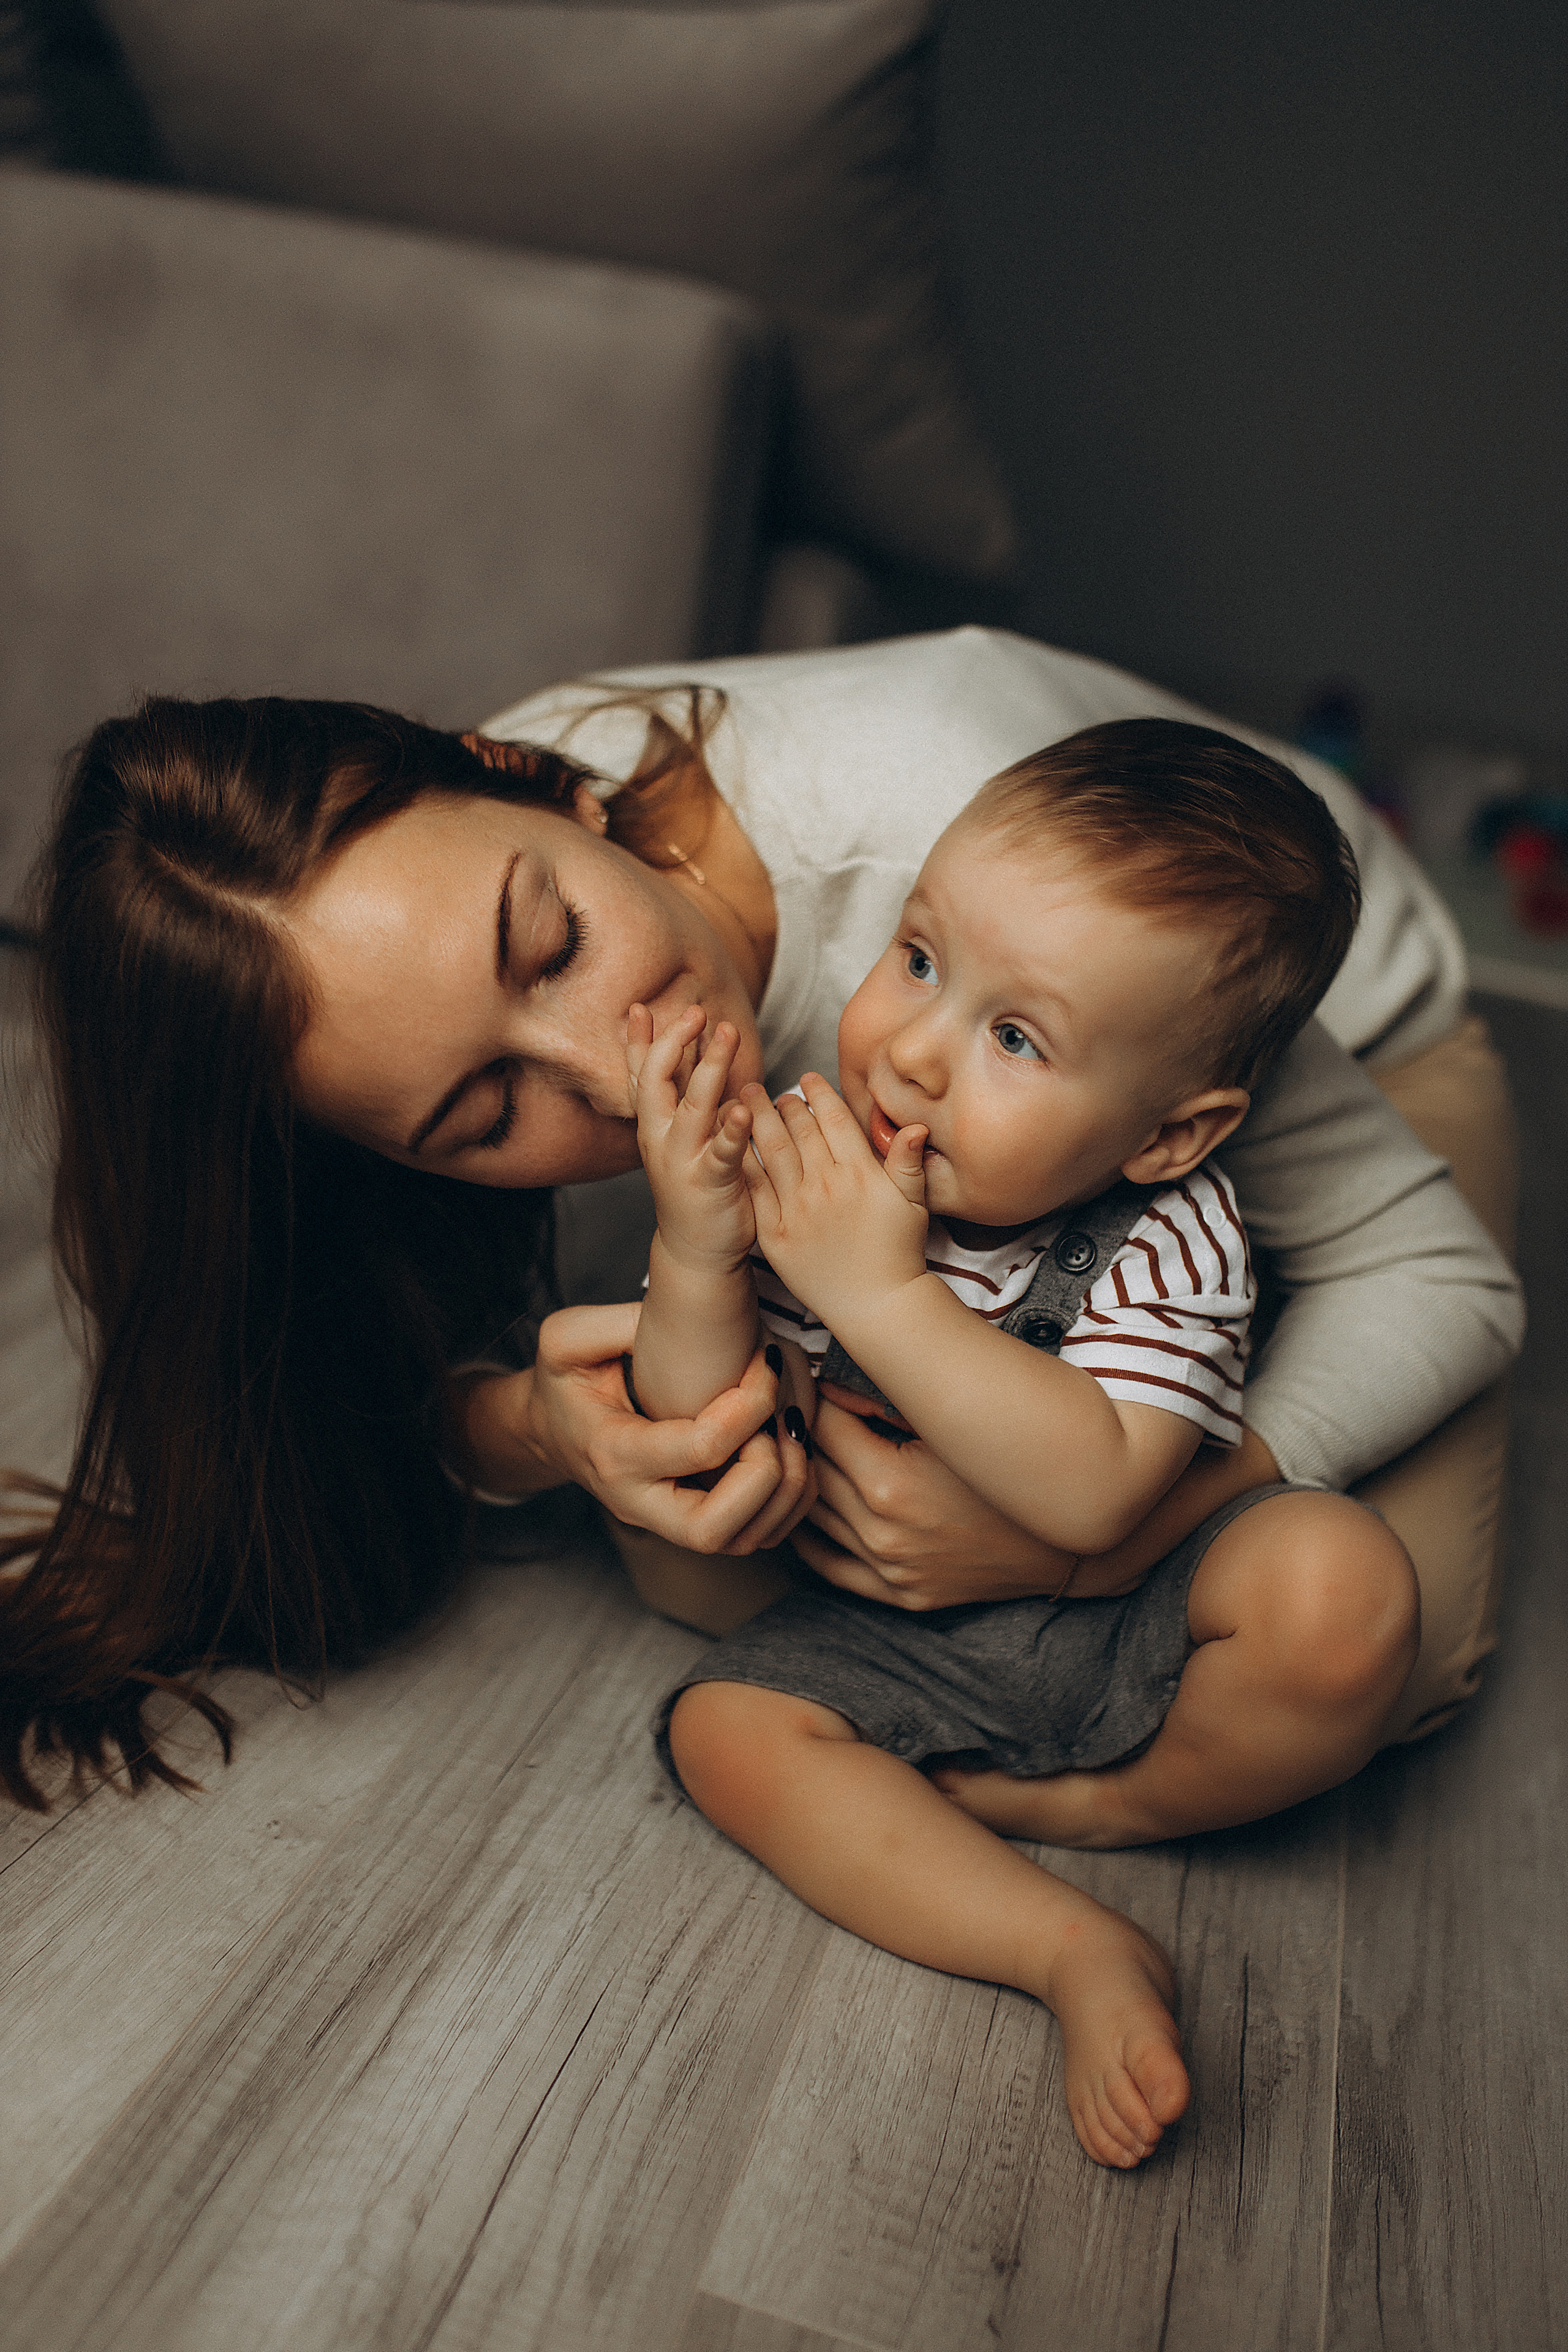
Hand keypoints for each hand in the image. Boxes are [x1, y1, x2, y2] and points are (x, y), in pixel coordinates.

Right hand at [465, 1303, 813, 1553]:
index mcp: (613, 1453)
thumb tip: (678, 1319)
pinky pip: (756, 1537)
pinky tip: (789, 1447)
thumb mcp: (565, 1340)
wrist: (553, 1433)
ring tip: (794, 1429)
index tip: (764, 1359)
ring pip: (743, 1542)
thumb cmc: (567, 1385)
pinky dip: (789, 1501)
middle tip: (782, 1417)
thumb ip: (612, 1324)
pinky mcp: (695, 1526)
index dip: (749, 1404)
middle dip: (767, 1473)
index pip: (698, 1448)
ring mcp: (669, 1524)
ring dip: (786, 1491)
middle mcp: (640, 1502)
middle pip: (714, 1529)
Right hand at [629, 1004, 755, 1271]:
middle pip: (656, 1081)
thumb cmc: (697, 1183)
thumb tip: (695, 1046)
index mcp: (654, 1124)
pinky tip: (743, 1108)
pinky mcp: (711, 1182)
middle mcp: (660, 1138)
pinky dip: (732, 1129)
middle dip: (673, 1042)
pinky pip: (721, 1151)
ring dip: (709, 1068)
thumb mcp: (684, 1134)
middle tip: (695, 1012)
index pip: (639, 1074)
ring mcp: (682, 1160)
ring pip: (691, 1107)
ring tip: (726, 1035)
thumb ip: (687, 1093)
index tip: (638, 1007)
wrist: (697, 1248)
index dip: (636, 1041)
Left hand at [741, 1073, 928, 1329]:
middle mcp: (826, 1185)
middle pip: (799, 1130)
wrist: (875, 1305)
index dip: (819, 1094)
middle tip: (767, 1087)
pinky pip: (755, 1189)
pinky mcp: (775, 1233)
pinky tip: (733, 1145)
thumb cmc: (898, 1253)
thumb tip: (913, 1124)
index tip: (807, 1078)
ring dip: (757, 1120)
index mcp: (860, 1173)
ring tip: (744, 1101)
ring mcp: (797, 1209)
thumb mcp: (913, 1204)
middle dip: (782, 1103)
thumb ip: (907, 1161)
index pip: (834, 1120)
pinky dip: (743, 1161)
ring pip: (772, 1152)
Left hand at [795, 1391, 1282, 1606]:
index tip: (807, 1371)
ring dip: (799, 1478)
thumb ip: (896, 1391)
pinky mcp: (899, 1595)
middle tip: (797, 1401)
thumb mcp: (959, 1420)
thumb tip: (834, 1365)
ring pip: (810, 1516)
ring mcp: (889, 1570)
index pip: (821, 1426)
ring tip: (800, 1444)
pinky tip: (806, 1501)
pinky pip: (826, 1566)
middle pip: (810, 1470)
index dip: (812, 1391)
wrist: (1072, 1543)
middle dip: (801, 1431)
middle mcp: (882, 1533)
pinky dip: (807, 1534)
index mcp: (891, 1486)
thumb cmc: (1017, 1466)